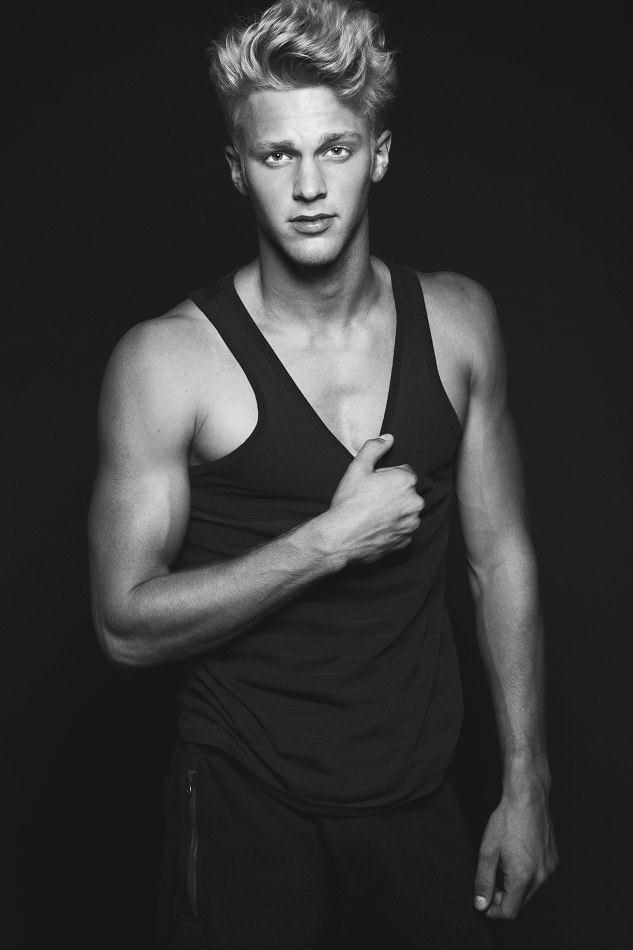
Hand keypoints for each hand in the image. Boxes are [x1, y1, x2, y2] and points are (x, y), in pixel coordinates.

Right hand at [326, 433, 425, 564]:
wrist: (340, 537)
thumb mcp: (357, 468)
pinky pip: (402, 530)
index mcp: (406, 481)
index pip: (404, 472)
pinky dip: (392, 528)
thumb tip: (388, 438)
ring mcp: (411, 524)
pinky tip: (375, 527)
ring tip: (371, 514)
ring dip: (394, 511)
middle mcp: (414, 503)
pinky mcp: (405, 541)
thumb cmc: (349, 503)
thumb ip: (374, 448)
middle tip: (370, 499)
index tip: (372, 484)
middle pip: (406, 492)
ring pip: (405, 512)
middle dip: (392, 494)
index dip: (386, 476)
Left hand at [474, 784, 558, 919]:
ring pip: (530, 890)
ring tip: (503, 862)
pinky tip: (517, 855)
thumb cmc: (507, 820)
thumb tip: (480, 905)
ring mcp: (549, 869)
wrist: (528, 797)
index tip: (483, 900)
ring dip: (514, 885)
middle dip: (503, 897)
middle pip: (520, 902)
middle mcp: (541, 877)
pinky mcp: (553, 860)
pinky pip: (538, 877)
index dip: (493, 910)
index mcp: (523, 877)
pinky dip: (526, 874)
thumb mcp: (488, 851)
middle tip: (490, 877)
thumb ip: (483, 881)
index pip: (509, 911)